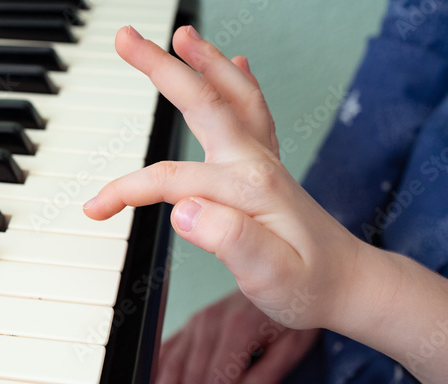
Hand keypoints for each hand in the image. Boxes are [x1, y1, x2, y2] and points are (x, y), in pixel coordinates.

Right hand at [84, 25, 370, 331]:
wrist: (352, 285)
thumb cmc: (310, 286)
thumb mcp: (269, 275)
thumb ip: (228, 240)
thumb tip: (182, 209)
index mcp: (248, 189)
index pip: (171, 180)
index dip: (126, 190)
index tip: (95, 208)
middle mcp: (255, 164)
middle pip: (203, 103)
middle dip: (161, 67)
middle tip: (126, 38)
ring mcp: (264, 161)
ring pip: (232, 96)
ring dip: (205, 61)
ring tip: (182, 34)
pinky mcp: (268, 168)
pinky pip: (254, 112)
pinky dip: (240, 81)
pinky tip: (237, 62)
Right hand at [150, 291, 318, 383]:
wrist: (289, 276)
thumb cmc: (296, 315)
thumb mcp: (295, 345)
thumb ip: (267, 376)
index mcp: (237, 328)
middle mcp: (209, 324)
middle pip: (191, 381)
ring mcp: (197, 323)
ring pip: (172, 368)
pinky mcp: (192, 325)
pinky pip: (166, 352)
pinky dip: (155, 376)